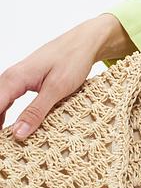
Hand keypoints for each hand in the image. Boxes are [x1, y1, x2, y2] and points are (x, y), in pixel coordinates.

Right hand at [0, 18, 105, 140]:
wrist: (85, 41)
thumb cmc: (73, 59)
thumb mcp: (57, 88)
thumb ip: (36, 111)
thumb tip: (17, 134)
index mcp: (15, 78)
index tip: (2, 143)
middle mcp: (11, 77)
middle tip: (6, 146)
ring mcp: (17, 78)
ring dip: (0, 121)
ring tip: (7, 142)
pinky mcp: (24, 81)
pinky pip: (8, 100)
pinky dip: (6, 114)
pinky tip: (11, 128)